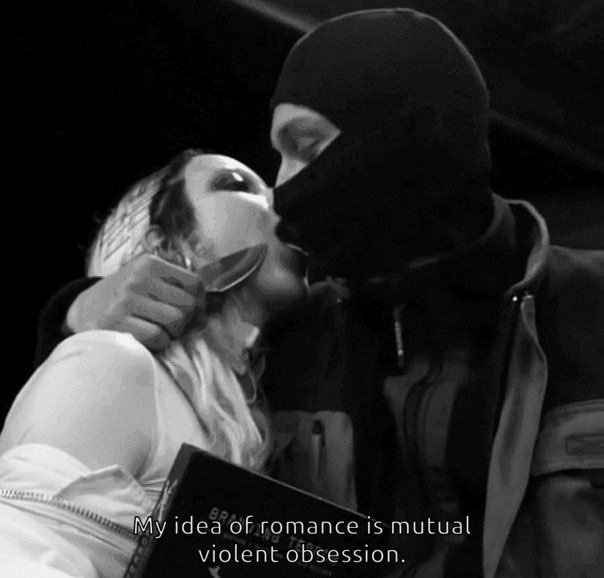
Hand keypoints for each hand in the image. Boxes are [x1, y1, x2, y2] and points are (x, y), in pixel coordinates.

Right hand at [66, 254, 202, 350]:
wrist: (83, 310)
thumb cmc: (125, 297)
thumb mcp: (147, 280)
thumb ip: (177, 288)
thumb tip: (211, 309)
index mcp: (150, 263)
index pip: (194, 283)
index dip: (200, 303)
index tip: (194, 313)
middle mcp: (138, 278)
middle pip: (188, 305)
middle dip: (186, 321)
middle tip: (175, 327)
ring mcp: (126, 300)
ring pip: (175, 321)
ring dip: (172, 333)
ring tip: (160, 331)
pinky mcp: (117, 323)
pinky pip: (158, 338)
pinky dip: (159, 343)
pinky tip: (147, 339)